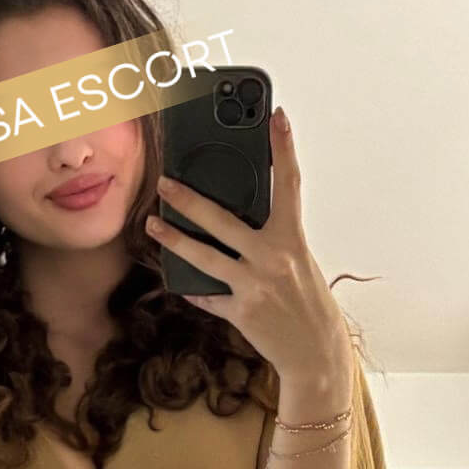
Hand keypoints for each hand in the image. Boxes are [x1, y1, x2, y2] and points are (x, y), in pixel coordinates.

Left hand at [146, 107, 350, 381]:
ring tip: (152, 224)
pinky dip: (194, 289)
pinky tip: (179, 281)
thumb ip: (273, 240)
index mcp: (292, 240)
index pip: (288, 184)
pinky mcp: (240, 312)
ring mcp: (253, 286)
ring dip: (174, 240)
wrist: (315, 352)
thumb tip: (242, 219)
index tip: (276, 116)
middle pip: (223, 220)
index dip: (283, 148)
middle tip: (166, 182)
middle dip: (190, 200)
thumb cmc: (308, 303)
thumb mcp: (298, 262)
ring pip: (204, 257)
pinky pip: (207, 296)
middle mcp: (272, 260)